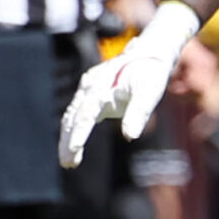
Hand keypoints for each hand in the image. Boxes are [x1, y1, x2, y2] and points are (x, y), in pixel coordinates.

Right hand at [61, 0, 201, 167]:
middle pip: (73, 117)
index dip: (79, 133)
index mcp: (101, 85)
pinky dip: (73, 131)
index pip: (86, 113)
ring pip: (71, 116)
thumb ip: (138, 113)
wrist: (149, 54)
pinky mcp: (90, 93)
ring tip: (69, 163)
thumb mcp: (149, 93)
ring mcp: (87, 89)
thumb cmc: (151, 75)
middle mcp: (89, 86)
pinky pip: (77, 114)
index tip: (74, 151)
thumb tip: (130, 136)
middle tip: (68, 164)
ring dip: (67, 139)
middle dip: (68, 141)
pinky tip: (74, 148)